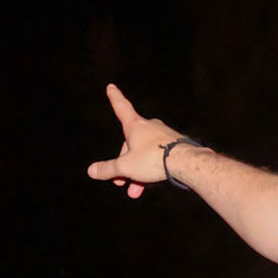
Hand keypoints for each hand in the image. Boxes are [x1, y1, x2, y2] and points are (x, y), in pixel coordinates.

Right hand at [84, 83, 188, 198]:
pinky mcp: (175, 146)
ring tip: (135, 190)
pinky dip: (150, 170)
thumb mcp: (125, 167)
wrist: (185, 162)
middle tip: (120, 181)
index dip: (114, 98)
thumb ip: (108, 169)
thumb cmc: (153, 159)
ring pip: (144, 153)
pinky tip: (150, 184)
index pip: (121, 107)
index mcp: (135, 126)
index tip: (111, 87)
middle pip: (130, 143)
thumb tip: (91, 171)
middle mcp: (149, 127)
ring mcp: (163, 136)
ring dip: (137, 172)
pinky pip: (157, 157)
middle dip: (124, 163)